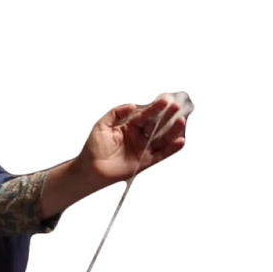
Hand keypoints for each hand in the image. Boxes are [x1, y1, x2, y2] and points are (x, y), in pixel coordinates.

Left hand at [75, 94, 190, 187]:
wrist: (90, 170)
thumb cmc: (93, 148)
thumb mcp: (101, 125)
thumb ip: (116, 113)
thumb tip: (133, 104)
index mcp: (129, 126)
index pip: (145, 116)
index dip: (155, 109)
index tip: (165, 101)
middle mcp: (139, 137)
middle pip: (156, 126)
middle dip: (167, 117)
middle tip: (176, 107)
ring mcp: (143, 149)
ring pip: (162, 139)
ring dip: (173, 131)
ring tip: (181, 121)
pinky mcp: (146, 162)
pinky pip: (162, 154)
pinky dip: (172, 149)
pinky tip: (181, 141)